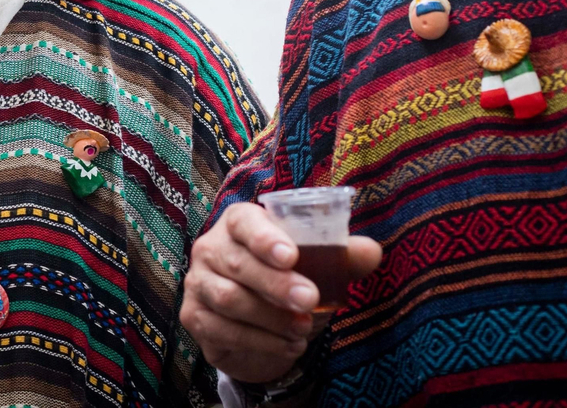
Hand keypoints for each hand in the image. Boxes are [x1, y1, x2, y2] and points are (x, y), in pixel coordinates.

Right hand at [180, 203, 380, 384]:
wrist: (257, 325)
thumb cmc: (286, 281)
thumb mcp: (316, 267)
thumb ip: (341, 256)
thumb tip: (372, 251)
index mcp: (238, 223)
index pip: (244, 222)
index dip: (264, 237)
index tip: (290, 255)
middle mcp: (210, 247)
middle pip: (238, 263)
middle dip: (276, 284)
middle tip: (311, 300)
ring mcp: (198, 282)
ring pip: (229, 299)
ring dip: (271, 318)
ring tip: (303, 329)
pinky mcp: (194, 316)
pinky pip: (223, 330)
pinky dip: (260, 341)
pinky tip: (286, 345)